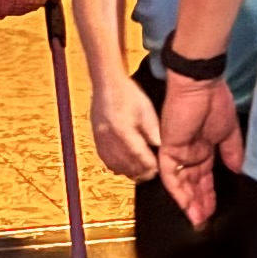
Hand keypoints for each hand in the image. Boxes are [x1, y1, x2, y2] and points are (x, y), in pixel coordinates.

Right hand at [90, 67, 163, 181]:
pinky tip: (126, 167)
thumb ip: (153, 130)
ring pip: (115, 166)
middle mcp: (109, 138)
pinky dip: (117, 167)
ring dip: (129, 172)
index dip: (149, 166)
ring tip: (140, 173)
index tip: (158, 170)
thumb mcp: (146, 109)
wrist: (107, 83)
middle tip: (152, 174)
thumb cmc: (128, 93)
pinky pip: (106, 161)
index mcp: (123, 130)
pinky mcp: (96, 140)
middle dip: (140, 172)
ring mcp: (101, 140)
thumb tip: (160, 148)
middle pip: (126, 165)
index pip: (138, 157)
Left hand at [157, 68, 241, 222]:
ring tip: (198, 219)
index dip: (208, 195)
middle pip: (193, 184)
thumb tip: (238, 172)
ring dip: (189, 202)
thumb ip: (233, 153)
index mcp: (203, 148)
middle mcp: (190, 153)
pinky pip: (170, 175)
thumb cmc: (215, 102)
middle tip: (203, 222)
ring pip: (181, 183)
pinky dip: (178, 191)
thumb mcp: (229, 132)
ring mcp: (178, 152)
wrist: (199, 85)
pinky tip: (187, 205)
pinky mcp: (168, 149)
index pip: (204, 178)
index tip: (212, 212)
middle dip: (199, 204)